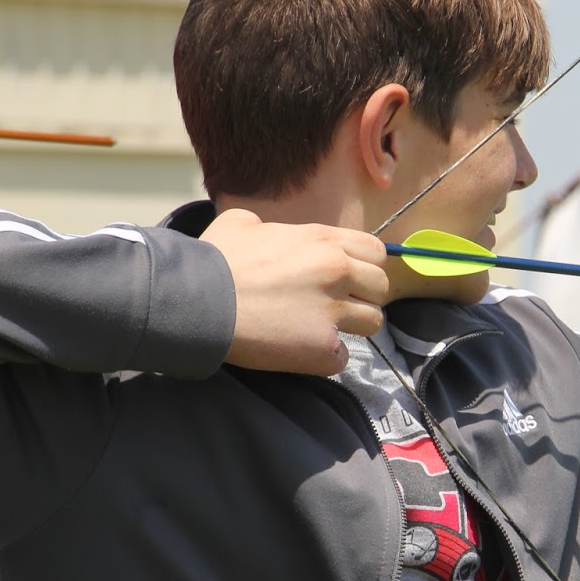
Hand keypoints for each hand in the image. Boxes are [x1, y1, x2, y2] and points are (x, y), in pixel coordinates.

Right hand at [205, 208, 389, 375]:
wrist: (198, 303)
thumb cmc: (214, 261)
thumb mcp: (241, 223)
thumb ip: (267, 226)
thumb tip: (264, 231)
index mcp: (323, 240)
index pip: (376, 252)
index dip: (365, 266)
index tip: (348, 277)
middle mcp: (337, 272)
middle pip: (381, 287)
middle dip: (362, 296)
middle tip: (335, 305)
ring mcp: (333, 312)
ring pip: (372, 323)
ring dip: (350, 328)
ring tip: (319, 329)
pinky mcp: (322, 348)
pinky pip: (343, 357)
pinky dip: (325, 357)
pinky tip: (301, 351)